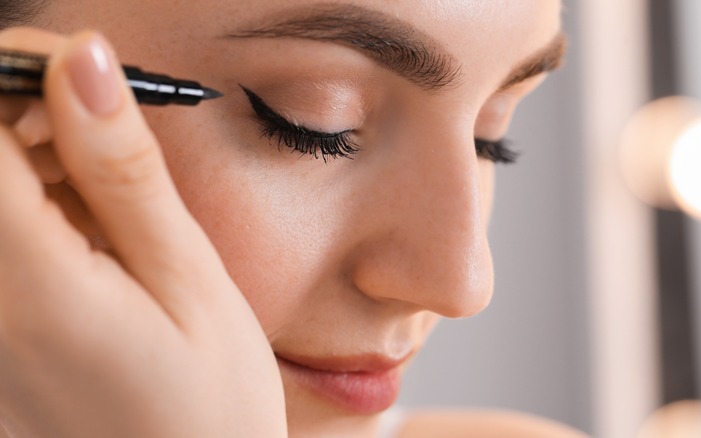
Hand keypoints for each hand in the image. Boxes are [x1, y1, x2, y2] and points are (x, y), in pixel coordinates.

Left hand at [0, 28, 285, 436]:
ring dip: (36, 170)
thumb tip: (84, 63)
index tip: (85, 70)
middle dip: (28, 116)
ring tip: (116, 214)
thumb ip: (126, 174)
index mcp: (27, 290)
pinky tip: (90, 248)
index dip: (19, 71)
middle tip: (111, 133)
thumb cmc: (209, 411)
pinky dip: (33, 219)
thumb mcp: (190, 282)